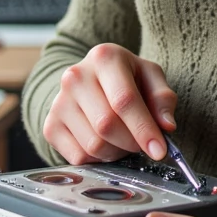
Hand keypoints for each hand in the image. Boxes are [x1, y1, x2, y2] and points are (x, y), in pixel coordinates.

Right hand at [42, 43, 177, 164]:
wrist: (90, 80)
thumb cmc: (126, 78)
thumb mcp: (150, 77)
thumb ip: (163, 99)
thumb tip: (166, 126)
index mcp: (104, 57)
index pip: (124, 100)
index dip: (144, 129)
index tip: (159, 150)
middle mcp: (75, 77)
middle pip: (107, 126)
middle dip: (131, 143)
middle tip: (142, 143)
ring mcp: (58, 102)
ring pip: (93, 145)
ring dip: (116, 152)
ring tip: (123, 139)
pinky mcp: (50, 126)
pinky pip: (78, 157)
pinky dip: (99, 159)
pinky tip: (106, 143)